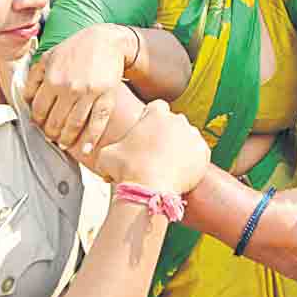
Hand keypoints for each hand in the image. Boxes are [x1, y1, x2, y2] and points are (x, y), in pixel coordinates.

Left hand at [26, 24, 136, 153]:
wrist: (106, 41)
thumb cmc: (75, 49)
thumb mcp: (49, 57)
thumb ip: (34, 77)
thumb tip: (25, 99)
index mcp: (52, 79)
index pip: (39, 110)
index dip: (38, 121)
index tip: (40, 125)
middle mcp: (69, 88)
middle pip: (55, 121)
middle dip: (51, 133)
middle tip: (52, 137)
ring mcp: (89, 94)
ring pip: (74, 125)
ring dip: (67, 139)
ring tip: (65, 143)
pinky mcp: (107, 97)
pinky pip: (97, 123)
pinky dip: (91, 139)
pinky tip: (87, 150)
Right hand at [81, 99, 209, 193]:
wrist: (149, 189)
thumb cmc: (127, 170)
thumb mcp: (107, 154)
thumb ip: (108, 147)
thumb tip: (94, 151)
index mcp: (156, 113)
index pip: (157, 108)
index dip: (151, 119)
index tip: (147, 132)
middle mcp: (177, 120)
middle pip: (174, 122)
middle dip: (167, 134)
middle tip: (156, 152)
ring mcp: (192, 136)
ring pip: (187, 137)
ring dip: (180, 147)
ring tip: (168, 164)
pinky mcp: (203, 153)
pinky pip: (199, 153)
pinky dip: (193, 160)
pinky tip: (181, 170)